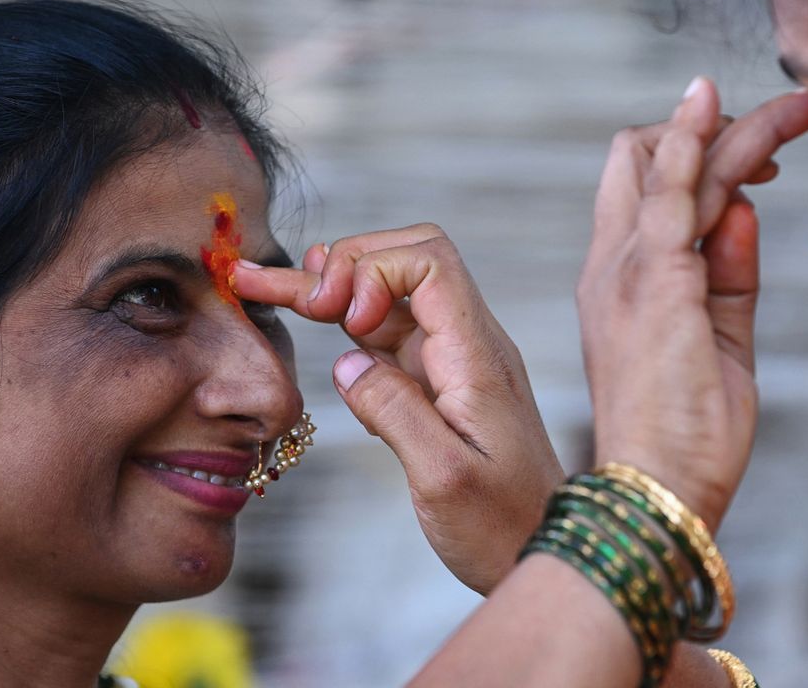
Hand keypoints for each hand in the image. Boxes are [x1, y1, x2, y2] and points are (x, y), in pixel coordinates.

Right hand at [233, 225, 565, 594]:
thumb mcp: (444, 480)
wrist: (540, 549)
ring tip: (267, 282)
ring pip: (391, 294)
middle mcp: (469, 344)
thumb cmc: (502, 525)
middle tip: (293, 294)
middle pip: (409, 259)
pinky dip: (347, 319)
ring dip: (335, 284)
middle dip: (347, 264)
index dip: (375, 271)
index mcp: (477, 357)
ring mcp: (453, 359)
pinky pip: (390, 332)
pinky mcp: (438, 380)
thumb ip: (394, 412)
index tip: (343, 319)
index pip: (431, 263)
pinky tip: (311, 316)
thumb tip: (347, 361)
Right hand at [578, 78, 807, 530]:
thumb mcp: (722, 341)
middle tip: (784, 123)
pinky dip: (698, 140)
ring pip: (672, 162)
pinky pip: (672, 188)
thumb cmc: (687, 432)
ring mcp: (629, 267)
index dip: (698, 154)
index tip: (758, 157)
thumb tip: (744, 210)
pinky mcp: (656, 279)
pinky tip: (725, 107)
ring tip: (800, 111)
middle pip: (645, 157)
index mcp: (624, 280)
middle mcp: (615, 262)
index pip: (647, 188)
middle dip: (713, 128)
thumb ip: (729, 275)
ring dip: (738, 128)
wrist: (656, 490)